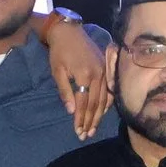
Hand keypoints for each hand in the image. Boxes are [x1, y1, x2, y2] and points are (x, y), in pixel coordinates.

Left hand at [42, 15, 108, 138]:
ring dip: (99, 116)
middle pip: (96, 104)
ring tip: (93, 129)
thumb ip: (65, 91)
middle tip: (85, 135)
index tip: (78, 132)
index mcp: (85, 75)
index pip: (84, 103)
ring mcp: (104, 71)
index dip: (81, 119)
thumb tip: (71, 111)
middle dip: (90, 121)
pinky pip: (109, 90)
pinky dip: (106, 103)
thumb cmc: (59, 51)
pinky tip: (103, 112)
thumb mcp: (57, 71)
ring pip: (104, 99)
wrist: (69, 31)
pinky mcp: (105, 68)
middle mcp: (98, 75)